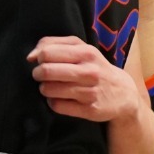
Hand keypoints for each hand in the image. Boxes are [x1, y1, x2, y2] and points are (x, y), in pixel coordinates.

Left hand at [28, 36, 144, 121]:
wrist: (123, 93)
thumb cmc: (96, 67)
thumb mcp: (82, 49)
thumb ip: (56, 44)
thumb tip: (31, 57)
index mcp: (87, 53)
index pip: (48, 52)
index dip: (39, 58)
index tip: (42, 61)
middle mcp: (89, 71)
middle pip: (46, 71)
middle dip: (38, 74)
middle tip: (43, 76)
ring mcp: (89, 91)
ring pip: (49, 90)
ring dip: (45, 89)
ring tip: (52, 87)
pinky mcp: (88, 109)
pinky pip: (57, 106)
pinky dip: (53, 102)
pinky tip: (60, 99)